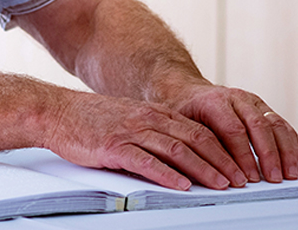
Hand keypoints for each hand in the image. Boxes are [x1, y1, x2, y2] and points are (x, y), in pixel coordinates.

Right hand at [43, 90, 250, 190]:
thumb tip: (182, 158)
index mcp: (155, 113)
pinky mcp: (114, 145)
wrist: (57, 112)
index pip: (199, 131)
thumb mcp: (130, 121)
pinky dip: (167, 174)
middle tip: (240, 179)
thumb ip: (155, 135)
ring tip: (221, 184)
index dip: (223, 150)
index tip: (239, 166)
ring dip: (203, 169)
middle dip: (222, 161)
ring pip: (176, 150)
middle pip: (195, 140)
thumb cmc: (92, 121)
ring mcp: (132, 131)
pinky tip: (181, 185)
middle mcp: (148, 119)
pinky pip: (146, 161)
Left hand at [162, 81, 297, 183]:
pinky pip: (281, 124)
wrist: (187, 90)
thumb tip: (210, 174)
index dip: (243, 156)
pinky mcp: (262, 107)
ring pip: (274, 123)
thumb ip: (197, 146)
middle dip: (268, 155)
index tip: (248, 178)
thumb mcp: (180, 126)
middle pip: (258, 125)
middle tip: (273, 179)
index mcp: (213, 101)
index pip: (233, 130)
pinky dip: (291, 144)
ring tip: (290, 174)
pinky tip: (295, 162)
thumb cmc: (183, 112)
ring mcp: (251, 101)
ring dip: (285, 150)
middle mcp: (235, 98)